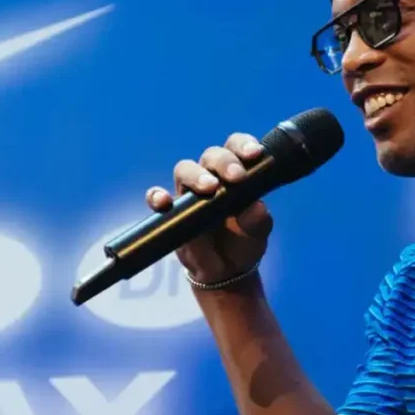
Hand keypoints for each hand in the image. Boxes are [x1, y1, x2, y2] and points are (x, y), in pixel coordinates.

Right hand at [146, 132, 273, 284]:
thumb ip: (258, 220)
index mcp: (235, 173)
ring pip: (184, 169)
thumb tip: (257, 207)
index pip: (236, 147)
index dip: (244, 145)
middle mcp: (211, 177)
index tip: (255, 153)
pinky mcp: (172, 212)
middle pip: (211, 156)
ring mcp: (189, 193)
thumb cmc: (243, 240)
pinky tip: (164, 202)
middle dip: (224, 161)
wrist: (226, 270)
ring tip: (209, 188)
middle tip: (236, 177)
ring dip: (195, 175)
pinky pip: (156, 197)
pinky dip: (156, 196)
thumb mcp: (257, 233)